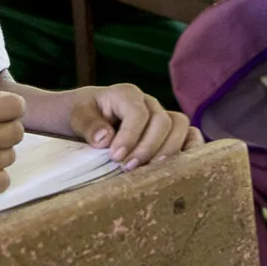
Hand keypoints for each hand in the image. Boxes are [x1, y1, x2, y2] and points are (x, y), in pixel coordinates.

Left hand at [68, 84, 201, 168]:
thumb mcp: (76, 116)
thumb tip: (106, 139)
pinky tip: (179, 167)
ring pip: (180, 126)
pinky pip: (190, 134)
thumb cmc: (81, 114)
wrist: (86, 114)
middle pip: (163, 121)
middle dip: (148, 148)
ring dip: (169, 151)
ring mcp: (162, 116)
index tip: (116, 157)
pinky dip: (190, 148)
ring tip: (150, 171)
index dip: (130, 136)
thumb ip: (89, 125)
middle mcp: (149, 103)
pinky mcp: (169, 132)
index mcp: (126, 94)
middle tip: (128, 168)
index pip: (138, 112)